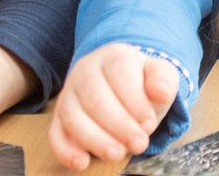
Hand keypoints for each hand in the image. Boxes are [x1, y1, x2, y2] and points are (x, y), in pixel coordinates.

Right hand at [49, 43, 180, 169]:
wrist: (123, 87)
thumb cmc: (141, 83)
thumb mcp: (159, 76)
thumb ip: (163, 80)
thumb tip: (161, 91)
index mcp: (113, 56)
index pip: (119, 72)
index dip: (134, 100)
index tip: (149, 123)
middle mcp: (85, 71)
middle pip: (95, 97)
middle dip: (118, 124)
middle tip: (138, 144)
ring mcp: (68, 94)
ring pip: (73, 116)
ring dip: (95, 139)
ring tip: (117, 155)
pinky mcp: (58, 117)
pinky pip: (55, 133)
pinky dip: (65, 150)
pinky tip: (82, 162)